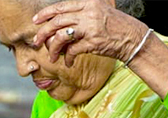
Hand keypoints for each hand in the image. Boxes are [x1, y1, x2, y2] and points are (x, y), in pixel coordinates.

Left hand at [32, 0, 146, 66]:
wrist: (132, 38)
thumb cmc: (113, 27)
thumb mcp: (98, 12)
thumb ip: (80, 13)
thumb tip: (57, 21)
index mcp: (88, 3)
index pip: (61, 7)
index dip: (45, 14)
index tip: (35, 21)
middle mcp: (88, 12)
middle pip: (57, 21)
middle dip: (43, 32)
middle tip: (36, 41)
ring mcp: (90, 27)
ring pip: (61, 36)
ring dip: (52, 48)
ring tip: (51, 56)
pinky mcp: (92, 42)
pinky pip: (71, 50)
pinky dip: (67, 58)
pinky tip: (68, 62)